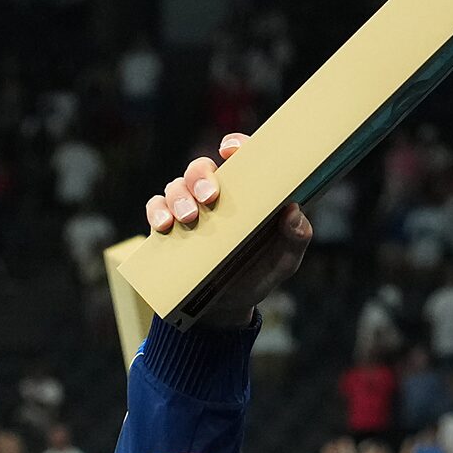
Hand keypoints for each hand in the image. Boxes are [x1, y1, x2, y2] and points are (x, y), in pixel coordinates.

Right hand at [144, 135, 311, 327]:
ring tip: (189, 218)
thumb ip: (295, 238)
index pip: (240, 158)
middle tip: (209, 197)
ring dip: (179, 197)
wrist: (228, 306)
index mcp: (246, 192)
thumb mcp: (283, 261)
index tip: (230, 150)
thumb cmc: (258, 274)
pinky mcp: (170, 227)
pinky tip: (164, 225)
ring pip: (177, 186)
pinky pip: (156, 209)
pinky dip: (157, 212)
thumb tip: (294, 212)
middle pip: (201, 169)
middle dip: (201, 178)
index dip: (235, 146)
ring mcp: (190, 209)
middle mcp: (216, 195)